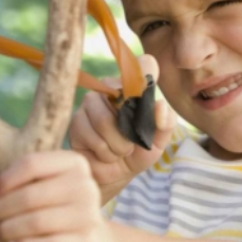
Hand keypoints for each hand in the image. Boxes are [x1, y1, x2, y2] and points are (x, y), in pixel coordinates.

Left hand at [0, 151, 108, 241]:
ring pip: (36, 222)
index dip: (5, 180)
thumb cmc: (58, 209)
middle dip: (2, 207)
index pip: (31, 164)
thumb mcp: (44, 187)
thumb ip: (18, 185)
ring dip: (9, 229)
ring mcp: (88, 216)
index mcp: (74, 164)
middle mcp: (85, 186)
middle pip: (30, 195)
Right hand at [69, 54, 175, 203]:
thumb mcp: (158, 141)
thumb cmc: (137, 152)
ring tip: (117, 150)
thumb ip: (165, 123)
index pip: (143, 65)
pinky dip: (105, 153)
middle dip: (130, 132)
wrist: (114, 175)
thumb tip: (160, 106)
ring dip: (117, 146)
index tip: (148, 77)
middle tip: (131, 143)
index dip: (145, 71)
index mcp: (134, 87)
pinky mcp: (76, 121)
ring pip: (105, 121)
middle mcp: (110, 88)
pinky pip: (93, 137)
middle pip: (122, 100)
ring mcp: (90, 103)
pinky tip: (103, 154)